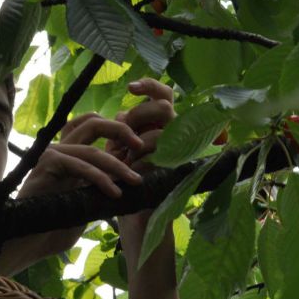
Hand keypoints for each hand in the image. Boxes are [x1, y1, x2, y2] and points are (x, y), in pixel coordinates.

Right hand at [10, 107, 147, 258]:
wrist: (29, 241)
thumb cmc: (56, 226)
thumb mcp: (87, 202)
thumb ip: (103, 185)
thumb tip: (133, 178)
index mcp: (69, 153)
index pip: (93, 124)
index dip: (118, 129)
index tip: (139, 147)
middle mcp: (59, 148)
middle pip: (93, 123)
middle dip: (121, 131)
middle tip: (142, 147)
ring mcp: (51, 155)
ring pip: (92, 149)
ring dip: (118, 166)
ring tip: (135, 181)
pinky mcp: (47, 164)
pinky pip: (80, 165)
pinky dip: (100, 178)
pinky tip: (114, 193)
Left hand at [110, 78, 175, 230]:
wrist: (131, 214)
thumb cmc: (123, 177)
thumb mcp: (120, 149)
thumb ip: (123, 129)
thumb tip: (120, 116)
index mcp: (159, 124)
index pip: (162, 94)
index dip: (149, 85)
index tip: (130, 87)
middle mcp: (173, 134)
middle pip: (164, 106)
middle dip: (140, 114)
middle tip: (123, 128)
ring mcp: (178, 152)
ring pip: (163, 130)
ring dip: (139, 139)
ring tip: (125, 154)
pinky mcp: (176, 171)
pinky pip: (160, 157)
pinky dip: (140, 161)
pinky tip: (130, 168)